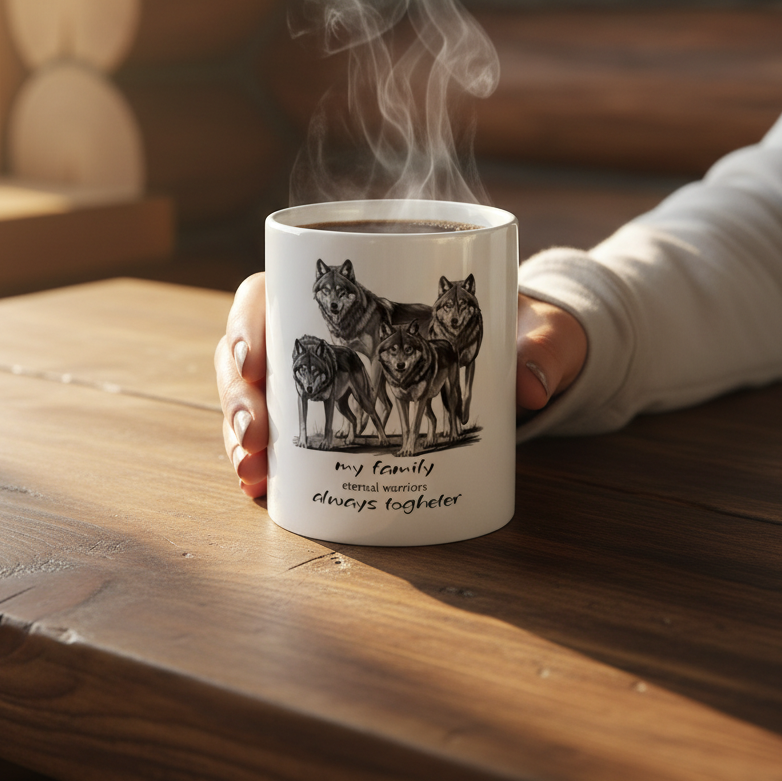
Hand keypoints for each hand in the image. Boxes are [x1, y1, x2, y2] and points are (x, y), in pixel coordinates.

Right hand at [216, 275, 587, 496]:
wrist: (519, 362)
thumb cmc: (514, 329)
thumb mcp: (532, 328)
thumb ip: (541, 344)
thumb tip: (530, 387)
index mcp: (355, 293)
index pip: (274, 291)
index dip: (249, 324)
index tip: (253, 363)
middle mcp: (325, 332)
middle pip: (251, 350)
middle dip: (239, 393)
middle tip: (255, 435)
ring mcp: (322, 377)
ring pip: (255, 395)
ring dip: (239, 433)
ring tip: (253, 473)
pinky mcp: (330, 419)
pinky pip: (280, 436)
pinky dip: (263, 462)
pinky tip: (261, 489)